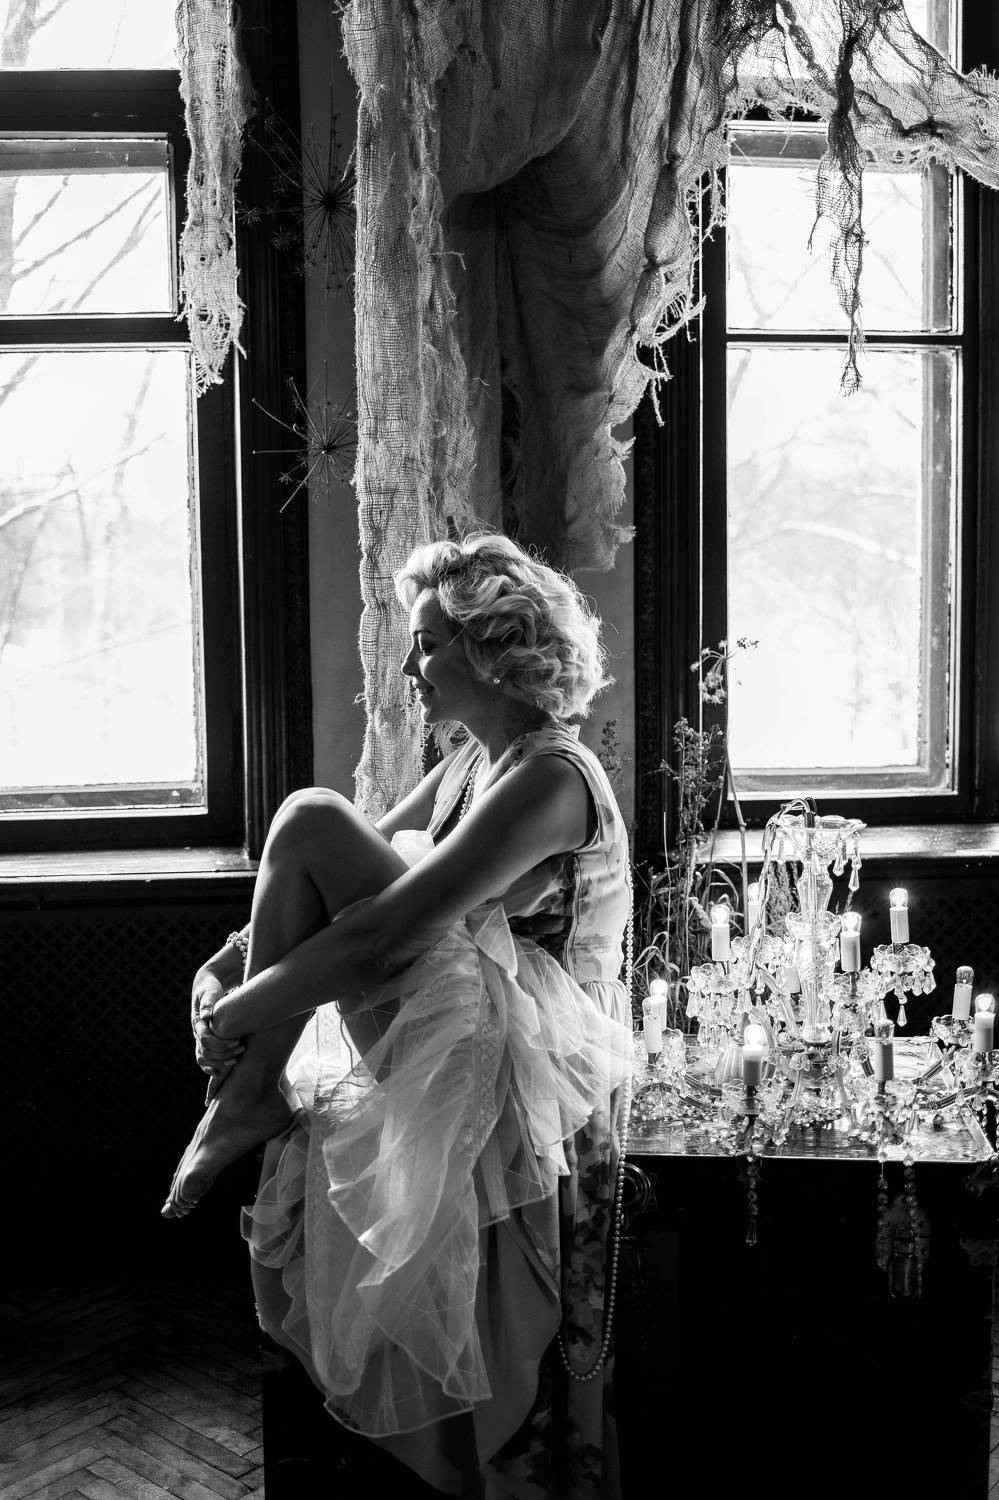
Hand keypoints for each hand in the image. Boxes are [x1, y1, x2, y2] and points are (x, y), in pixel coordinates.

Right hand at [191, 965, 243, 1080]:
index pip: (205, 1040)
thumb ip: (208, 1002)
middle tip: (241, 1049)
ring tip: (235, 1060)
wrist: (207, 985)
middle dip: (223, 1054)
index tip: (238, 1041)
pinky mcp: (205, 1040)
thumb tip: (207, 1016)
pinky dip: (211, 1067)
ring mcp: (199, 1037)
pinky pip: (203, 1059)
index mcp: (197, 1022)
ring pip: (203, 1058)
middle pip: (205, 1052)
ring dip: (219, 1062)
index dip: (221, 1045)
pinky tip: (222, 1072)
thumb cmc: (210, 987)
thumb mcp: (209, 992)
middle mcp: (197, 1032)